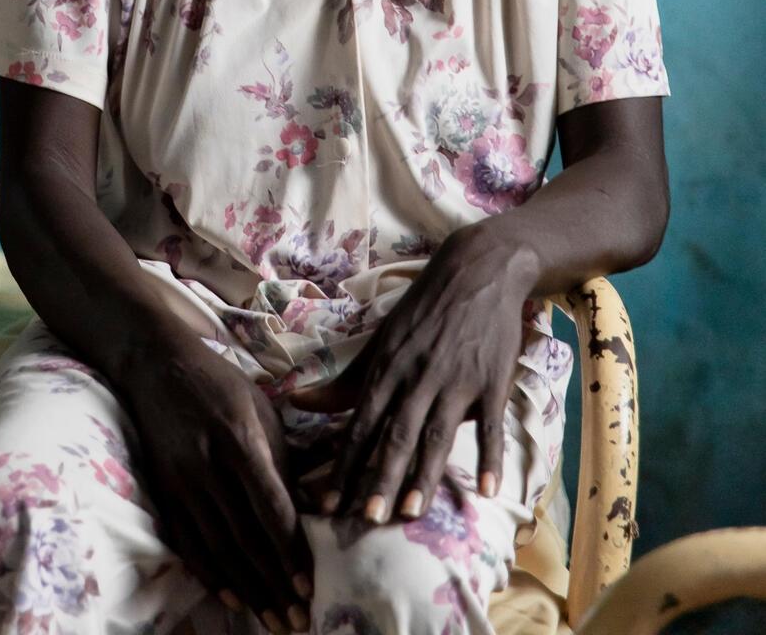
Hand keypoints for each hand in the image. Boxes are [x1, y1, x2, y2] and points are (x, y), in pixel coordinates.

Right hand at [121, 330, 312, 632]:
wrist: (157, 364)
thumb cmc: (220, 384)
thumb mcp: (261, 409)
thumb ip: (284, 459)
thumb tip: (314, 508)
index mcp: (240, 438)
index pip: (270, 507)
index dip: (289, 551)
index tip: (307, 587)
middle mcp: (208, 465)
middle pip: (245, 538)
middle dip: (274, 585)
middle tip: (298, 622)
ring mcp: (181, 481)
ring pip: (218, 549)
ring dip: (248, 591)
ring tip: (273, 622)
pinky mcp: (162, 490)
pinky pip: (187, 544)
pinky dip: (211, 576)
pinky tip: (232, 599)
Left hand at [306, 227, 536, 525]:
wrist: (477, 270)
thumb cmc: (422, 312)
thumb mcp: (381, 340)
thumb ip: (344, 381)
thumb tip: (296, 401)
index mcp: (387, 367)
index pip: (361, 422)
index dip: (345, 463)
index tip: (329, 501)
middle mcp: (417, 376)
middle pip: (396, 433)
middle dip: (379, 476)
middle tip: (366, 518)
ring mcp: (456, 380)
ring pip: (437, 434)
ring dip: (424, 474)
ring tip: (412, 512)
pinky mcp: (492, 381)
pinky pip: (491, 425)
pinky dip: (490, 456)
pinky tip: (489, 491)